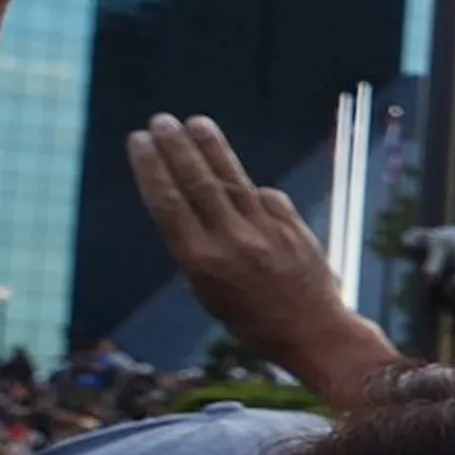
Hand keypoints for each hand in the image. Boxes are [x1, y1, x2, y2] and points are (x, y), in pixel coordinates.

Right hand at [128, 112, 396, 400]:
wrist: (314, 333)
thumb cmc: (252, 318)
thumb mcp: (210, 292)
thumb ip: (200, 246)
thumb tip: (201, 199)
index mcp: (201, 262)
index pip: (169, 203)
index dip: (152, 168)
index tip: (140, 140)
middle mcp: (232, 242)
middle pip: (199, 183)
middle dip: (178, 148)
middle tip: (162, 121)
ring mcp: (266, 232)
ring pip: (233, 180)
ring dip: (212, 148)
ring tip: (196, 122)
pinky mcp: (294, 227)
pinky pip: (266, 200)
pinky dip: (251, 191)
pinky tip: (240, 183)